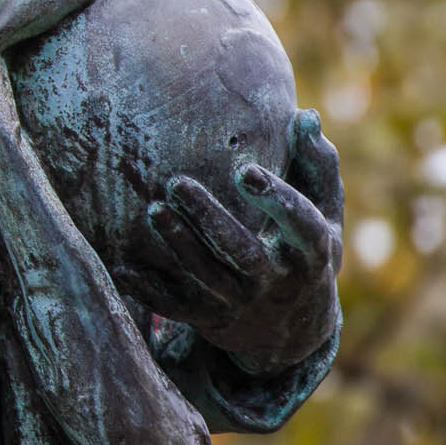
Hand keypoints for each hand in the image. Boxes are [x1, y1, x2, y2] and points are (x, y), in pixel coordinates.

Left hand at [121, 109, 343, 372]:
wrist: (291, 329)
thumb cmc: (304, 249)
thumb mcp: (325, 213)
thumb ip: (317, 165)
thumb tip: (305, 115)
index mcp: (310, 252)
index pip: (299, 226)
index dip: (275, 199)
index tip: (244, 170)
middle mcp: (275, 281)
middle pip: (241, 252)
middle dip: (209, 219)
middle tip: (176, 184)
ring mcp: (240, 303)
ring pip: (205, 276)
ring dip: (178, 244)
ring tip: (153, 208)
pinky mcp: (209, 318)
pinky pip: (175, 308)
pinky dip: (148, 291)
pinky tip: (121, 267)